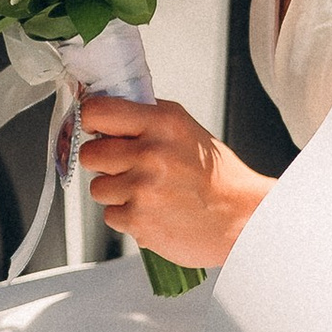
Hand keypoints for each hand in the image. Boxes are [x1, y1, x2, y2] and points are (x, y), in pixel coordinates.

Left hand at [75, 95, 271, 271]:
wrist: (242, 218)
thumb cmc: (215, 177)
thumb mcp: (186, 131)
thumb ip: (146, 118)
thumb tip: (104, 113)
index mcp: (163, 123)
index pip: (98, 111)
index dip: (91, 121)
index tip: (96, 129)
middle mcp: (151, 153)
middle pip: (89, 153)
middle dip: (103, 162)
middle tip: (128, 168)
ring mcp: (143, 188)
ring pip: (97, 187)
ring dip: (116, 192)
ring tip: (148, 193)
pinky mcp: (139, 220)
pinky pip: (110, 215)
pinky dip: (128, 216)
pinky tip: (153, 212)